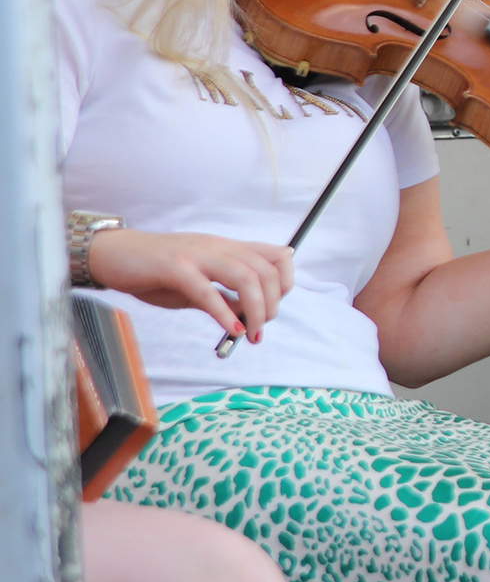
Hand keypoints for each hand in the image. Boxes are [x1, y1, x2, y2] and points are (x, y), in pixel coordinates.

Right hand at [84, 228, 294, 341]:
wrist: (112, 255)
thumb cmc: (156, 271)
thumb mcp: (198, 283)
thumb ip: (224, 295)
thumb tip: (248, 316)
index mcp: (227, 248)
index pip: (277, 256)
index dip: (285, 283)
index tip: (274, 306)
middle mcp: (217, 247)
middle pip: (266, 271)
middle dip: (272, 303)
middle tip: (260, 327)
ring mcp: (197, 255)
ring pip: (245, 278)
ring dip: (255, 310)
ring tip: (251, 333)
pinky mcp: (174, 267)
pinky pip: (207, 291)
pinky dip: (224, 314)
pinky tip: (232, 330)